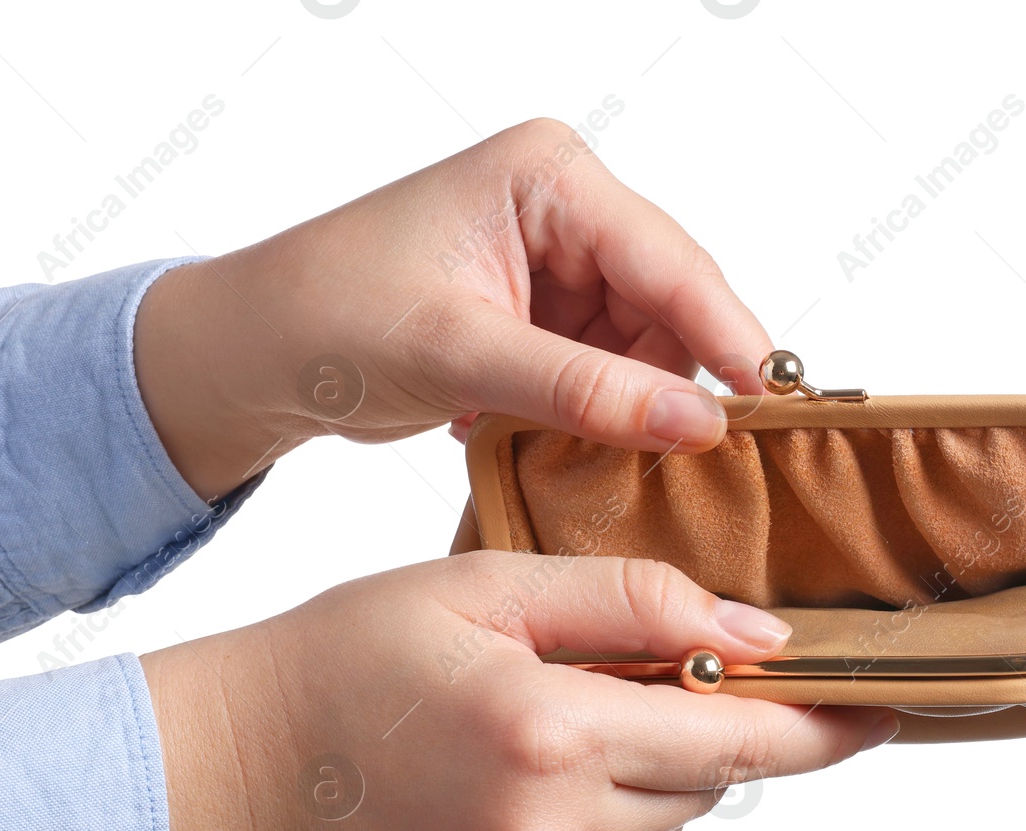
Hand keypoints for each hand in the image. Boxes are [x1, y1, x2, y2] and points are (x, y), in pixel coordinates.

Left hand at [133, 119, 773, 501]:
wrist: (255, 352)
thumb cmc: (329, 316)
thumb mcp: (462, 354)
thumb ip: (585, 390)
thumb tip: (698, 424)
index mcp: (546, 176)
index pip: (665, 258)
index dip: (724, 334)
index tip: (770, 404)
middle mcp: (560, 208)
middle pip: (665, 304)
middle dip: (667, 381)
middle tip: (678, 458)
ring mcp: (552, 263)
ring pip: (638, 348)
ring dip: (621, 406)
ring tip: (574, 448)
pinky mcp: (537, 315)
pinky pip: (600, 370)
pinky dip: (587, 413)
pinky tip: (540, 435)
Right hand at [142, 553, 895, 830]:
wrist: (240, 775)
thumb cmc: (350, 661)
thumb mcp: (486, 587)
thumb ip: (632, 602)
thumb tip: (756, 635)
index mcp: (553, 736)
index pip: (740, 737)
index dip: (820, 724)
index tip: (881, 712)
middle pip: (702, 783)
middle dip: (685, 727)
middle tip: (608, 681)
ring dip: (636, 782)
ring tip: (536, 737)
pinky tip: (511, 795)